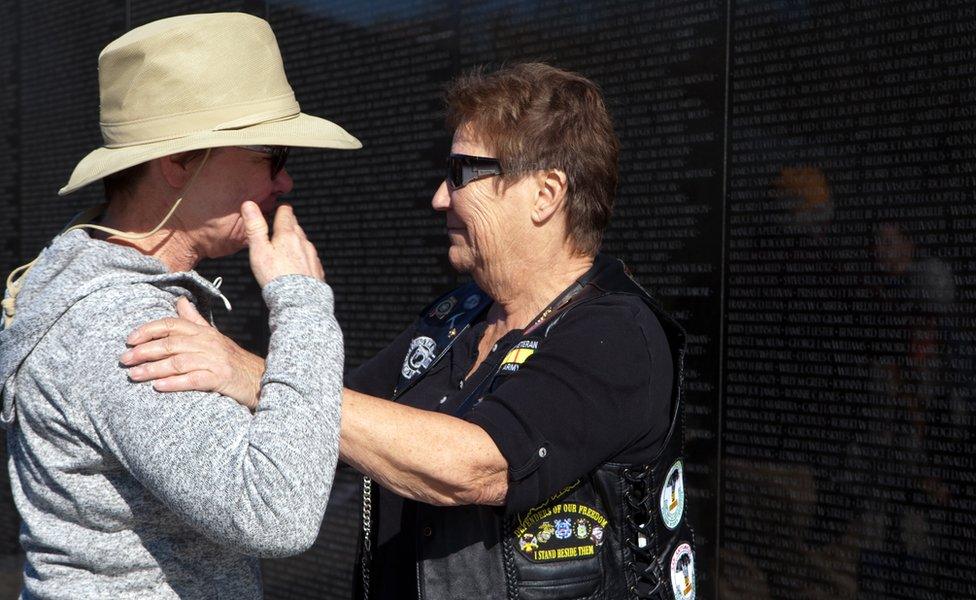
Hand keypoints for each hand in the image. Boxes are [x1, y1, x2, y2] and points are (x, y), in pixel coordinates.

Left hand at [121, 297, 265, 409]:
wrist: (259, 379)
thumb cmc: (231, 359)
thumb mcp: (213, 337)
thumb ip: (194, 320)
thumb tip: (180, 300)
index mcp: (203, 332)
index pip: (172, 324)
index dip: (148, 330)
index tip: (129, 340)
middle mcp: (208, 343)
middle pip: (170, 344)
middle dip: (144, 351)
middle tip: (124, 360)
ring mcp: (215, 361)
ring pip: (178, 362)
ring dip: (153, 369)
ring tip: (134, 375)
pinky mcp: (221, 378)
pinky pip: (194, 379)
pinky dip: (175, 383)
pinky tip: (158, 387)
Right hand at [242, 201, 324, 287]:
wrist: (299, 301)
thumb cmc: (276, 277)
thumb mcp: (259, 250)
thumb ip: (255, 227)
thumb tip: (249, 205)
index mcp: (288, 234)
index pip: (286, 212)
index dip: (279, 211)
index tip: (274, 212)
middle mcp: (303, 242)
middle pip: (295, 226)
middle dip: (286, 225)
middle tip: (276, 230)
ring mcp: (312, 255)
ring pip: (303, 241)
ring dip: (294, 242)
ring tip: (283, 250)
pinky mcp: (317, 268)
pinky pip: (309, 257)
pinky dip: (302, 257)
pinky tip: (295, 266)